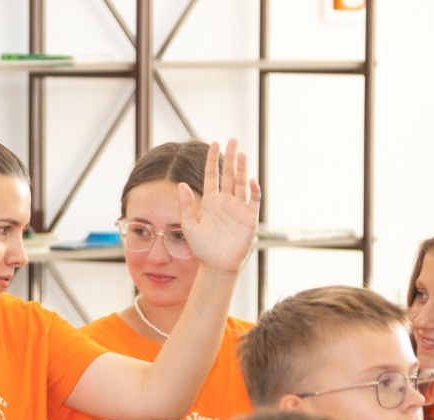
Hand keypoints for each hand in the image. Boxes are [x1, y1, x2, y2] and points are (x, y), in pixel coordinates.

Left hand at [178, 139, 260, 273]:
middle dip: (231, 157)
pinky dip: (253, 191)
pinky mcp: (249, 219)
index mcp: (211, 201)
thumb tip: (180, 185)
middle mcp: (226, 202)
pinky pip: (253, 201)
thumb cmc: (202, 247)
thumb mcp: (189, 225)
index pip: (213, 175)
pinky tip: (250, 180)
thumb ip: (185, 205)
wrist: (216, 265)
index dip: (213, 160)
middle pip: (229, 174)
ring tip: (242, 153)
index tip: (214, 144)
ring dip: (242, 169)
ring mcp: (238, 209)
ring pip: (241, 183)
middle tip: (232, 140)